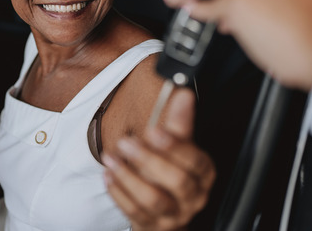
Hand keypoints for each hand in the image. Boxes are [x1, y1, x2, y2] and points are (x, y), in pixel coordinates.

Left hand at [103, 87, 214, 230]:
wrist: (164, 210)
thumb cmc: (170, 172)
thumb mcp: (177, 147)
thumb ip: (179, 122)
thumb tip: (184, 94)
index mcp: (203, 173)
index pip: (195, 161)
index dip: (174, 146)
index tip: (153, 131)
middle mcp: (192, 196)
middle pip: (177, 181)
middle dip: (149, 159)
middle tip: (126, 143)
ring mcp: (173, 214)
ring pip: (153, 199)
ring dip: (128, 176)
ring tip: (110, 158)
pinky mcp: (152, 225)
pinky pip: (134, 212)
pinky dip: (118, 192)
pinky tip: (108, 175)